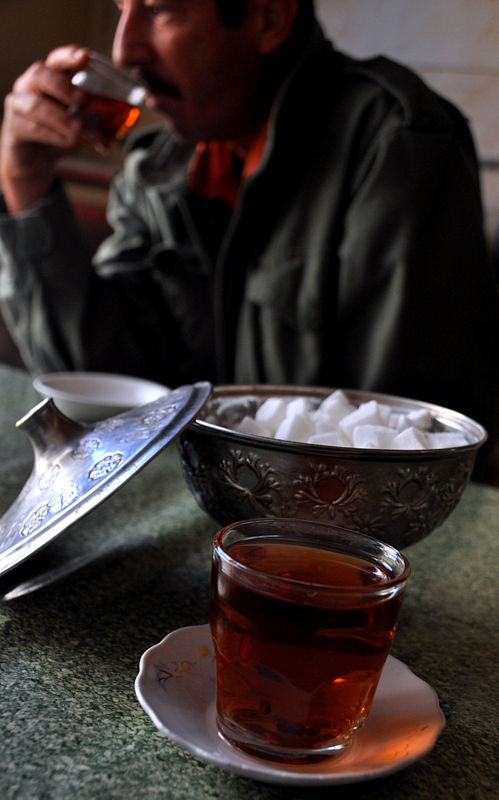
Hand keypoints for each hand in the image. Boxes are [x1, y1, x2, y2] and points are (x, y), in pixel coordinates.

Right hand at [0, 45, 89, 214]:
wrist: (33, 160)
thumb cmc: (59, 133)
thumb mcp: (84, 123)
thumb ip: (103, 118)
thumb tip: (134, 118)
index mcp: (51, 78)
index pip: (58, 60)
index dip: (70, 56)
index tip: (85, 57)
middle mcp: (31, 86)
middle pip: (41, 74)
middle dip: (63, 85)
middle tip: (83, 99)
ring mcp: (19, 105)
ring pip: (35, 104)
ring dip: (60, 116)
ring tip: (78, 128)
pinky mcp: (15, 129)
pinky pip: (32, 128)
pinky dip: (53, 135)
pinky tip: (69, 141)